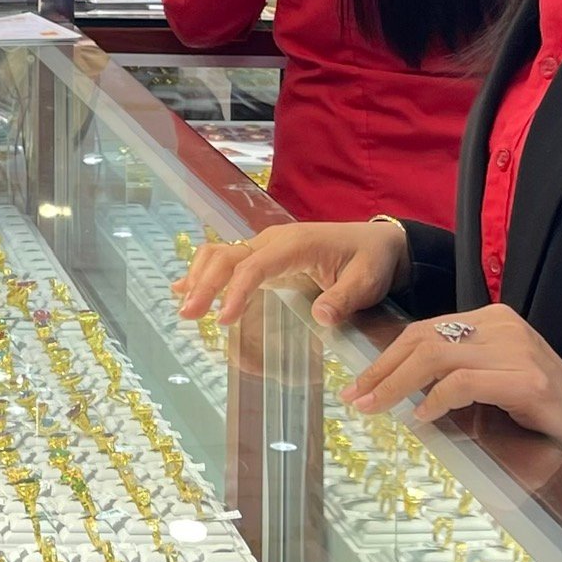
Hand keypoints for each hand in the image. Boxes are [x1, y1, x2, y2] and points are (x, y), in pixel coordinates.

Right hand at [172, 218, 406, 326]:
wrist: (377, 244)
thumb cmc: (371, 262)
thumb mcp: (367, 282)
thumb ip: (344, 299)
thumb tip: (321, 317)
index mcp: (295, 245)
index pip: (254, 266)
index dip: (235, 291)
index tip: (224, 320)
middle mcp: (274, 241)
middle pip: (227, 256)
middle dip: (205, 284)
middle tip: (188, 315)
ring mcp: (266, 248)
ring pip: (221, 254)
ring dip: (200, 277)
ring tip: (184, 305)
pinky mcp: (265, 259)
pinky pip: (228, 259)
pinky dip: (204, 272)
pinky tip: (184, 288)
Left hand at [345, 305, 561, 466]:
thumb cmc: (538, 406)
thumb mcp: (492, 375)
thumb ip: (454, 368)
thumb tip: (396, 382)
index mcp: (491, 319)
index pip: (424, 330)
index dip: (387, 357)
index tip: (359, 382)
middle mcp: (501, 326)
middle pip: (423, 339)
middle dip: (382, 369)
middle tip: (355, 397)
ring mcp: (515, 350)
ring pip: (436, 358)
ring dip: (397, 384)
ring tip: (375, 407)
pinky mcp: (525, 380)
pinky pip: (463, 383)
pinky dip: (435, 400)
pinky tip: (421, 417)